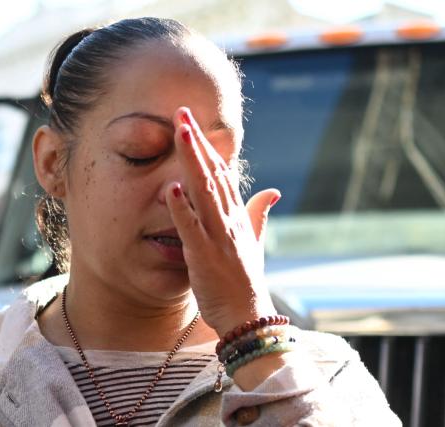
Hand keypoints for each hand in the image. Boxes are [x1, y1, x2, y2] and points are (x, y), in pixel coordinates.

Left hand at [166, 107, 280, 336]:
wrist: (248, 315)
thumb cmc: (246, 279)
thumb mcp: (254, 242)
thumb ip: (259, 214)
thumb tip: (272, 191)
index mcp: (237, 215)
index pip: (222, 173)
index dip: (208, 147)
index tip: (194, 123)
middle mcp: (229, 220)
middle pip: (213, 173)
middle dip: (197, 142)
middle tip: (182, 113)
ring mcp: (218, 236)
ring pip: (204, 191)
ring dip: (192, 161)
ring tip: (180, 133)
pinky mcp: (205, 255)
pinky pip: (192, 228)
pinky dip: (182, 207)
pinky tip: (172, 187)